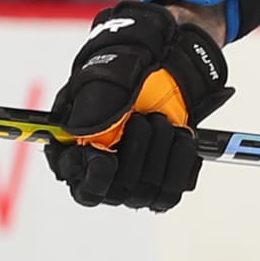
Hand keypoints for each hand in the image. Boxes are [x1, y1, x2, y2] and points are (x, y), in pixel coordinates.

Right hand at [44, 1, 232, 211]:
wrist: (163, 69)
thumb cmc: (124, 75)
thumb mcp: (98, 85)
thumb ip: (86, 114)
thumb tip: (85, 137)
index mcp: (78, 157)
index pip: (86, 189)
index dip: (97, 176)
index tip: (106, 156)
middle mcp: (106, 175)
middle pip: (121, 192)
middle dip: (137, 148)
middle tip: (142, 118)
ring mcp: (136, 180)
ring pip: (149, 192)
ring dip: (160, 149)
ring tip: (160, 119)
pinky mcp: (165, 179)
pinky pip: (175, 188)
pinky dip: (181, 157)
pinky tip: (179, 134)